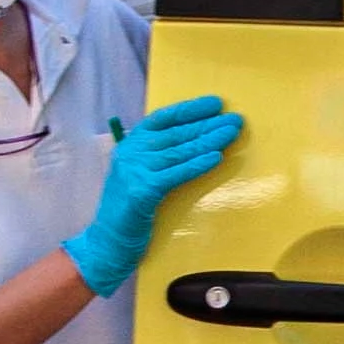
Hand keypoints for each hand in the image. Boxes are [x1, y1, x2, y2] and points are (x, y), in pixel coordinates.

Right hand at [68, 92, 243, 295]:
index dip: (190, 109)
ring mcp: (134, 170)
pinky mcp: (141, 191)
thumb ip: (160, 155)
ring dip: (208, 141)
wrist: (108, 240)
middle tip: (235, 119)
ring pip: (179, 151)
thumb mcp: (140, 173)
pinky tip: (216, 157)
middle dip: (207, 125)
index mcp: (130, 144)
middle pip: (176, 134)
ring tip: (231, 133)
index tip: (216, 104)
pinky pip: (176, 174)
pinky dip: (197, 165)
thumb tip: (199, 138)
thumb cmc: (130, 208)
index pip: (163, 118)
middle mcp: (130, 152)